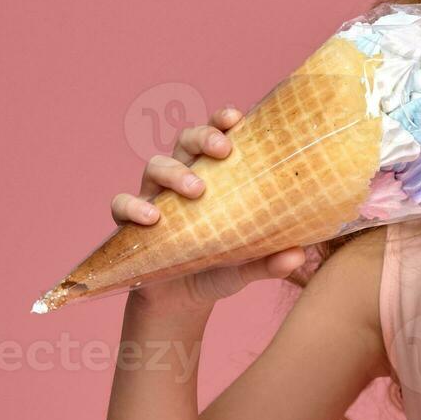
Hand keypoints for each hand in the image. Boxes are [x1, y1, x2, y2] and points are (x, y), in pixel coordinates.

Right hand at [111, 106, 307, 315]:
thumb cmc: (219, 269)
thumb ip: (270, 261)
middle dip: (203, 137)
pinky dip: (133, 206)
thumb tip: (298, 255)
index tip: (236, 117)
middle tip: (223, 150)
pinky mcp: (131, 224)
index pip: (216, 136)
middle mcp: (182, 178)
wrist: (182, 302)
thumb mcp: (247, 267)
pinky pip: (122, 204)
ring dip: (174, 171)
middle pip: (186, 140)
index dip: (222, 120)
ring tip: (195, 189)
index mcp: (214, 177)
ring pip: (155, 165)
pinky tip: (151, 218)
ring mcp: (155, 198)